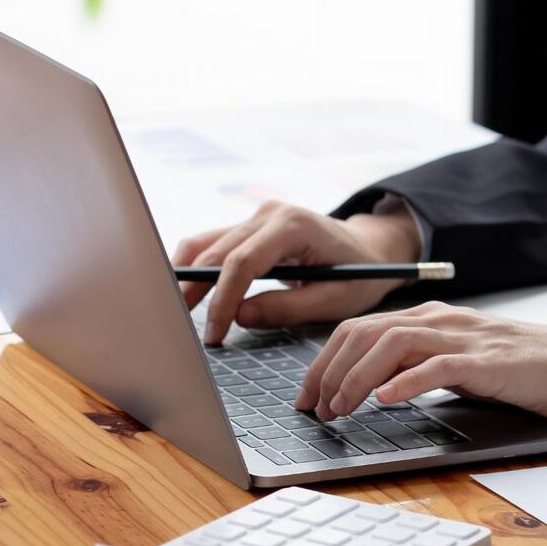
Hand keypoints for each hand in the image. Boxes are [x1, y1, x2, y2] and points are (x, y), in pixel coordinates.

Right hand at [171, 200, 421, 343]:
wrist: (369, 248)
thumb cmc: (360, 274)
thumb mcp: (334, 300)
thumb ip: (287, 309)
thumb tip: (240, 316)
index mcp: (293, 226)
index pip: (242, 262)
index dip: (223, 299)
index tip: (215, 332)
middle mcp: (269, 213)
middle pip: (215, 252)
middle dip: (195, 291)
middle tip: (182, 328)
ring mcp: (256, 216)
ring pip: (204, 243)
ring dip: (185, 276)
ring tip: (176, 310)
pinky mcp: (248, 226)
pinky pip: (210, 243)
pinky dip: (194, 266)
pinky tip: (185, 290)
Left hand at [294, 302, 546, 420]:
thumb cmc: (518, 368)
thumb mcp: (454, 363)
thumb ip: (415, 366)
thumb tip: (369, 390)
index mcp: (426, 319)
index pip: (357, 330)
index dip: (323, 362)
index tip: (306, 395)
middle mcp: (438, 321)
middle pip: (364, 334)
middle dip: (329, 371)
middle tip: (315, 408)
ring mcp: (462, 337)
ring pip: (391, 344)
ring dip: (356, 378)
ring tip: (340, 408)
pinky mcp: (487, 361)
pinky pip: (438, 366)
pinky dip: (406, 381)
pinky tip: (385, 399)